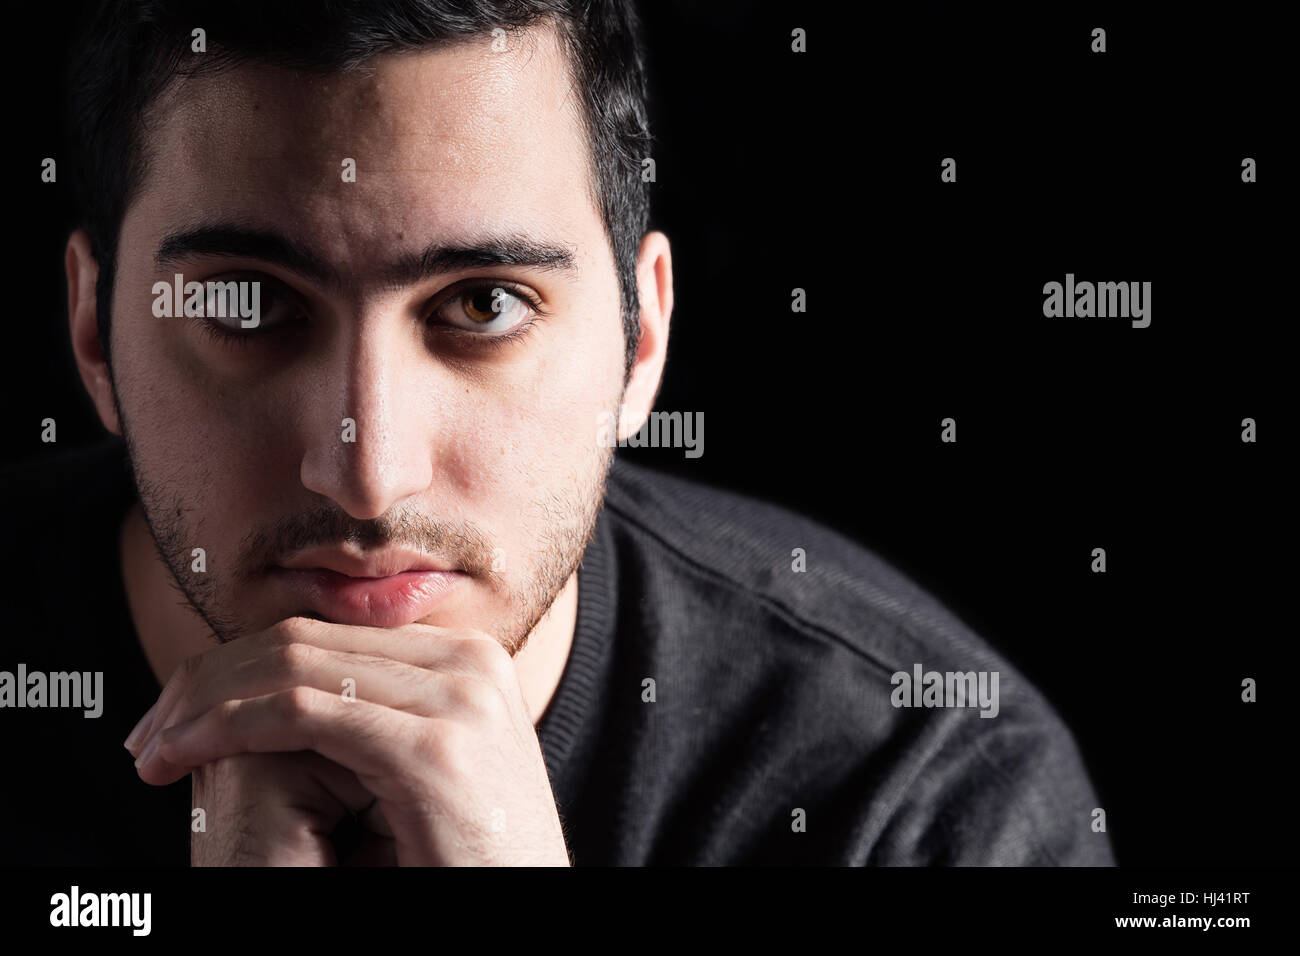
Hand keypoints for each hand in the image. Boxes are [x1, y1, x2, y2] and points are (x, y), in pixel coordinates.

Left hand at [125, 617, 570, 865]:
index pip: (326, 634)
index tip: (181, 716)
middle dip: (209, 683)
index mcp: (467, 658)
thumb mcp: (422, 771)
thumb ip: (374, 718)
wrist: (528, 912)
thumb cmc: (466, 863)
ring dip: (203, 706)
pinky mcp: (432, 748)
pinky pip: (299, 712)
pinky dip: (225, 728)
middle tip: (150, 734)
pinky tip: (182, 755)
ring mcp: (458, 697)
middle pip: (302, 640)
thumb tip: (281, 693)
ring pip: (291, 666)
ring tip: (155, 749)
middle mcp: (468, 660)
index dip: (239, 666)